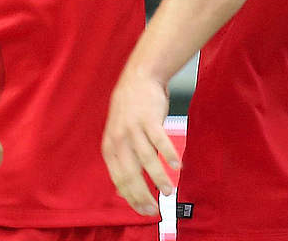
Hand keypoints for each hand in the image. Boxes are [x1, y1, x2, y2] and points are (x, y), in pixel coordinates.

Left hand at [101, 68, 179, 215]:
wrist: (139, 78)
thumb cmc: (130, 109)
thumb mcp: (118, 136)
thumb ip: (122, 161)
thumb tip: (123, 192)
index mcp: (110, 146)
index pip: (119, 179)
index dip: (131, 197)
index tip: (144, 210)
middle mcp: (119, 139)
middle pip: (131, 174)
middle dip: (143, 195)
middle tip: (155, 209)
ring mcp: (134, 129)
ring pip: (147, 160)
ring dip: (159, 178)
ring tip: (168, 191)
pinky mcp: (149, 119)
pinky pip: (160, 141)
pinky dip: (170, 155)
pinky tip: (177, 167)